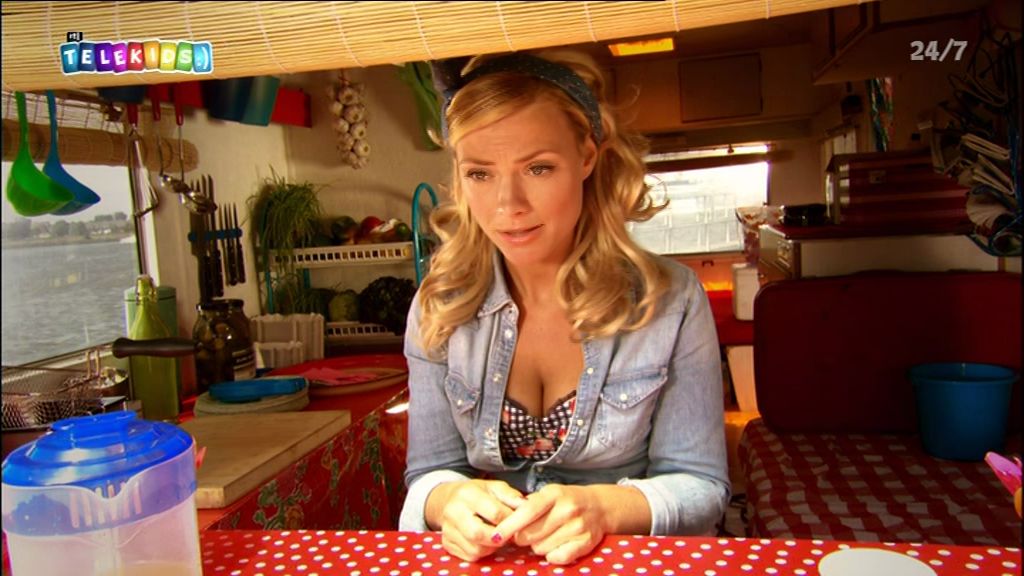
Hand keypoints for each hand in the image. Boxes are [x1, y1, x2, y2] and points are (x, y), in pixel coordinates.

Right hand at [428, 479, 526, 561]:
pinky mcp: (447, 543)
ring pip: (476, 549)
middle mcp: (453, 511)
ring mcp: (447, 529)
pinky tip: (485, 541)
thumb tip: (526, 507)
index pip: (494, 513)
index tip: (515, 519)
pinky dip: (482, 551)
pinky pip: (470, 556)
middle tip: (507, 533)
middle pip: (480, 534)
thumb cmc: (478, 493)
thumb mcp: (495, 487)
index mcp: (467, 493)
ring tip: (496, 535)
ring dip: (492, 546)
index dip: (510, 519)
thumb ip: (511, 496)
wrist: (450, 499)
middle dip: (499, 537)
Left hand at [490, 484, 607, 564]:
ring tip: (547, 535)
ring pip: (541, 548)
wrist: (599, 506)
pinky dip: (552, 555)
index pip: (526, 512)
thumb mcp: (548, 494)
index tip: (496, 535)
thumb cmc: (566, 500)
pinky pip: (557, 558)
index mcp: (553, 494)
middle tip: (529, 532)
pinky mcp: (586, 543)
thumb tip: (503, 523)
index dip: (508, 525)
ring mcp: (577, 527)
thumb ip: (527, 506)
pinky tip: (556, 545)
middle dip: (523, 537)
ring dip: (538, 546)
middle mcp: (567, 509)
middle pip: (530, 535)